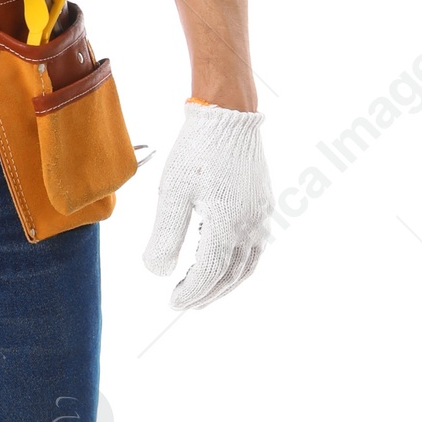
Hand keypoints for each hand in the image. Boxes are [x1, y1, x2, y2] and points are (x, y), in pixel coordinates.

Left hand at [143, 102, 272, 309]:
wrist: (227, 117)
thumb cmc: (197, 151)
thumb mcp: (172, 193)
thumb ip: (164, 236)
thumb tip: (158, 273)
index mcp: (228, 225)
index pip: (210, 275)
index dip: (191, 293)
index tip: (171, 302)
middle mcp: (251, 226)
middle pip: (230, 276)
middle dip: (207, 294)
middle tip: (184, 303)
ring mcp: (261, 216)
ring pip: (247, 266)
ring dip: (225, 284)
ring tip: (203, 292)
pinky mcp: (264, 206)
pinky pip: (256, 248)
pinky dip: (239, 266)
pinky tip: (222, 263)